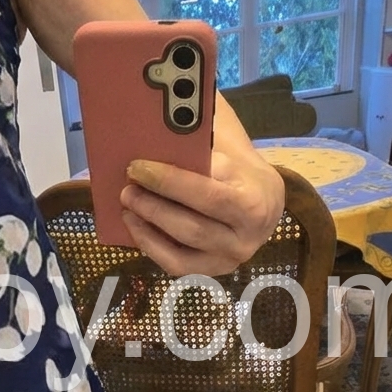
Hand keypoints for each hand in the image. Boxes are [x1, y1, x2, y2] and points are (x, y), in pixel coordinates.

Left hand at [119, 93, 284, 276]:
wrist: (265, 199)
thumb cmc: (239, 167)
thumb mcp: (230, 146)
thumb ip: (202, 138)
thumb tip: (162, 120)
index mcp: (255, 202)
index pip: (207, 194)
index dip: (169, 182)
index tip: (138, 166)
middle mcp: (247, 237)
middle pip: (192, 225)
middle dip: (153, 204)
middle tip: (127, 185)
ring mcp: (230, 258)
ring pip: (182, 244)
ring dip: (148, 223)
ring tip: (127, 202)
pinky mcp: (212, 271)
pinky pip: (176, 264)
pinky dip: (151, 245)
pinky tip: (134, 225)